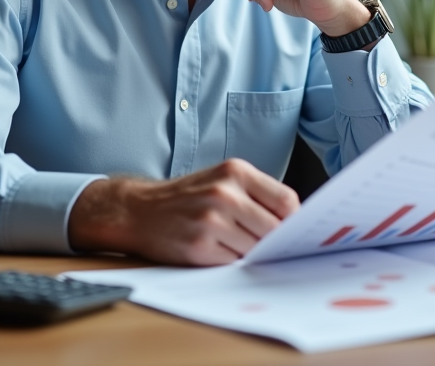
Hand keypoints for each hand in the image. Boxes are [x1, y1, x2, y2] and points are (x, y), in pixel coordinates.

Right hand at [67, 158, 299, 264]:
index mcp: (236, 172)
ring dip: (252, 252)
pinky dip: (233, 261)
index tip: (292, 228)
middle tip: (267, 243)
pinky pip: (234, 262)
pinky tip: (219, 250)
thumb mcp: (223, 180)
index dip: (293, 219)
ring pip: (256, 248)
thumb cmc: (188, 196)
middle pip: (274, 229)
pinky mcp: (199, 247)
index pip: (287, 201)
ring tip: (235, 243)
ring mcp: (211, 221)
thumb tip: (295, 221)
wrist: (140, 210)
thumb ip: (257, 195)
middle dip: (274, 240)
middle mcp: (224, 193)